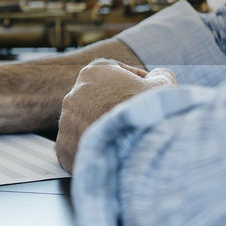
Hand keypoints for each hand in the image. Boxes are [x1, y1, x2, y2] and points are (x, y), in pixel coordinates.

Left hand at [56, 60, 175, 172]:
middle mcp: (73, 95)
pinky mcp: (63, 147)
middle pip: (98, 100)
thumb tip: (157, 75)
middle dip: (115, 107)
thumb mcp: (162, 85)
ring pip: (87, 123)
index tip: (145, 95)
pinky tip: (113, 153)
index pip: (115, 74)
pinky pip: (80, 146)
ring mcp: (66, 122)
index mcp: (93, 73)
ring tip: (125, 139)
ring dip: (103, 128)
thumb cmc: (147, 113)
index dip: (134, 83)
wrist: (136, 149)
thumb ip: (159, 74)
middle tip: (135, 119)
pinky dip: (95, 149)